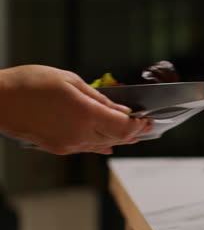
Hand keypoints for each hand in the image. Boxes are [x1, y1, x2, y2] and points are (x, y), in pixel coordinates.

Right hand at [0, 65, 152, 154]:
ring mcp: (69, 144)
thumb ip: (100, 98)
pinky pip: (87, 149)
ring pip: (104, 145)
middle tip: (146, 127)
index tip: (147, 120)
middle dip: (135, 133)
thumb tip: (120, 110)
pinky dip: (102, 146)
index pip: (123, 127)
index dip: (139, 125)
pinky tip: (110, 146)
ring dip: (121, 140)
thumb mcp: (71, 81)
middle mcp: (79, 134)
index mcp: (85, 115)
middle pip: (117, 138)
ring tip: (134, 135)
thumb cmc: (30, 84)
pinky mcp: (59, 148)